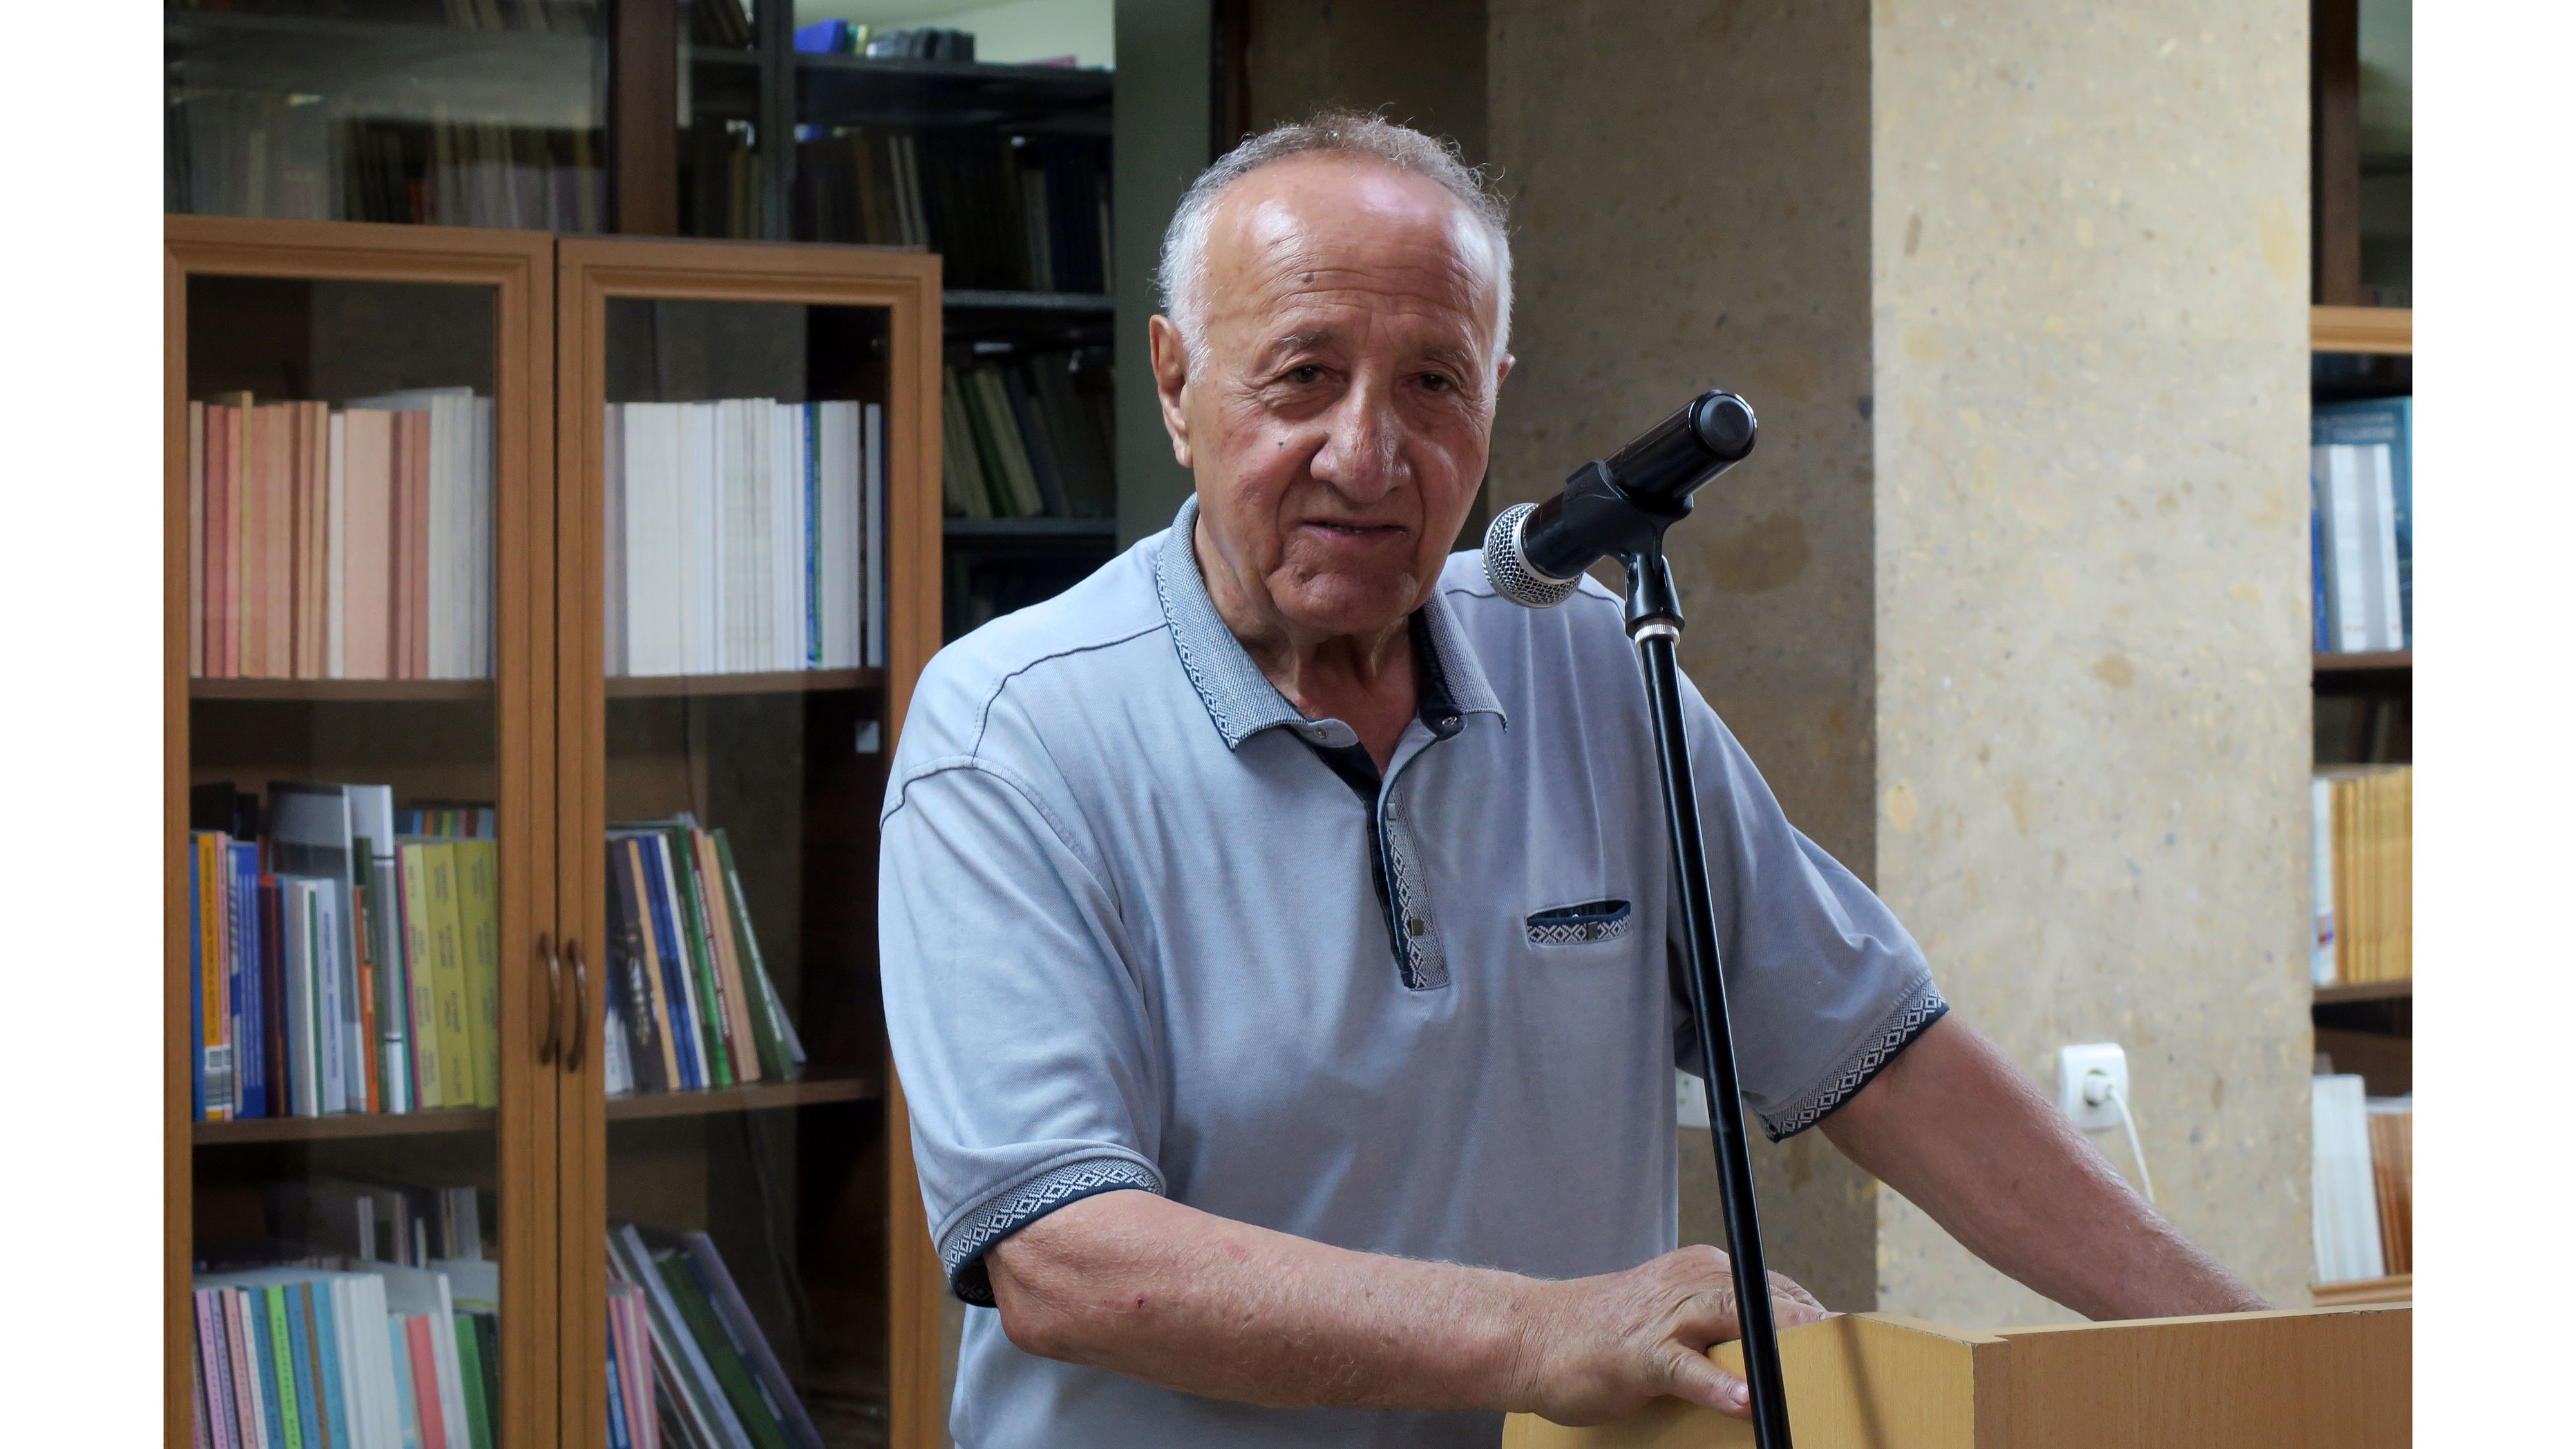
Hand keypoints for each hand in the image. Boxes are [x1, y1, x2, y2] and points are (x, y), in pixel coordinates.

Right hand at [1509, 1246, 1830, 1425]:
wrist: (1533, 1335)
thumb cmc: (1608, 1334)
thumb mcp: (1674, 1318)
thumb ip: (1722, 1327)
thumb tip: (1780, 1356)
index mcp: (1703, 1271)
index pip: (1776, 1289)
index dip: (1815, 1320)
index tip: (1850, 1349)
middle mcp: (1689, 1282)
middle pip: (1763, 1297)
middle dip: (1808, 1325)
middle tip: (1850, 1353)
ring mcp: (1664, 1316)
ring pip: (1730, 1317)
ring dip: (1774, 1338)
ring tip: (1814, 1356)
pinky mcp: (1638, 1354)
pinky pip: (1683, 1367)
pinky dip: (1715, 1383)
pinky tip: (1743, 1399)